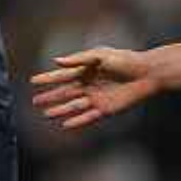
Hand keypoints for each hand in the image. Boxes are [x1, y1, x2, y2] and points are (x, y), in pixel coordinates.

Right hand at [30, 47, 157, 128]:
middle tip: (34, 101)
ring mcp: (96, 98)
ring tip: (46, 114)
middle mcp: (89, 85)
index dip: (48, 78)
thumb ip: (78, 59)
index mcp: (86, 70)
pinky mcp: (105, 109)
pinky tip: (65, 125)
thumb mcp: (100, 55)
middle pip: (65, 93)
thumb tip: (56, 62)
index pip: (62, 75)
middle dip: (50, 97)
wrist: (147, 73)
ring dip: (60, 110)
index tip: (33, 81)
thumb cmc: (125, 60)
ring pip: (73, 106)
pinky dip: (76, 121)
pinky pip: (87, 117)